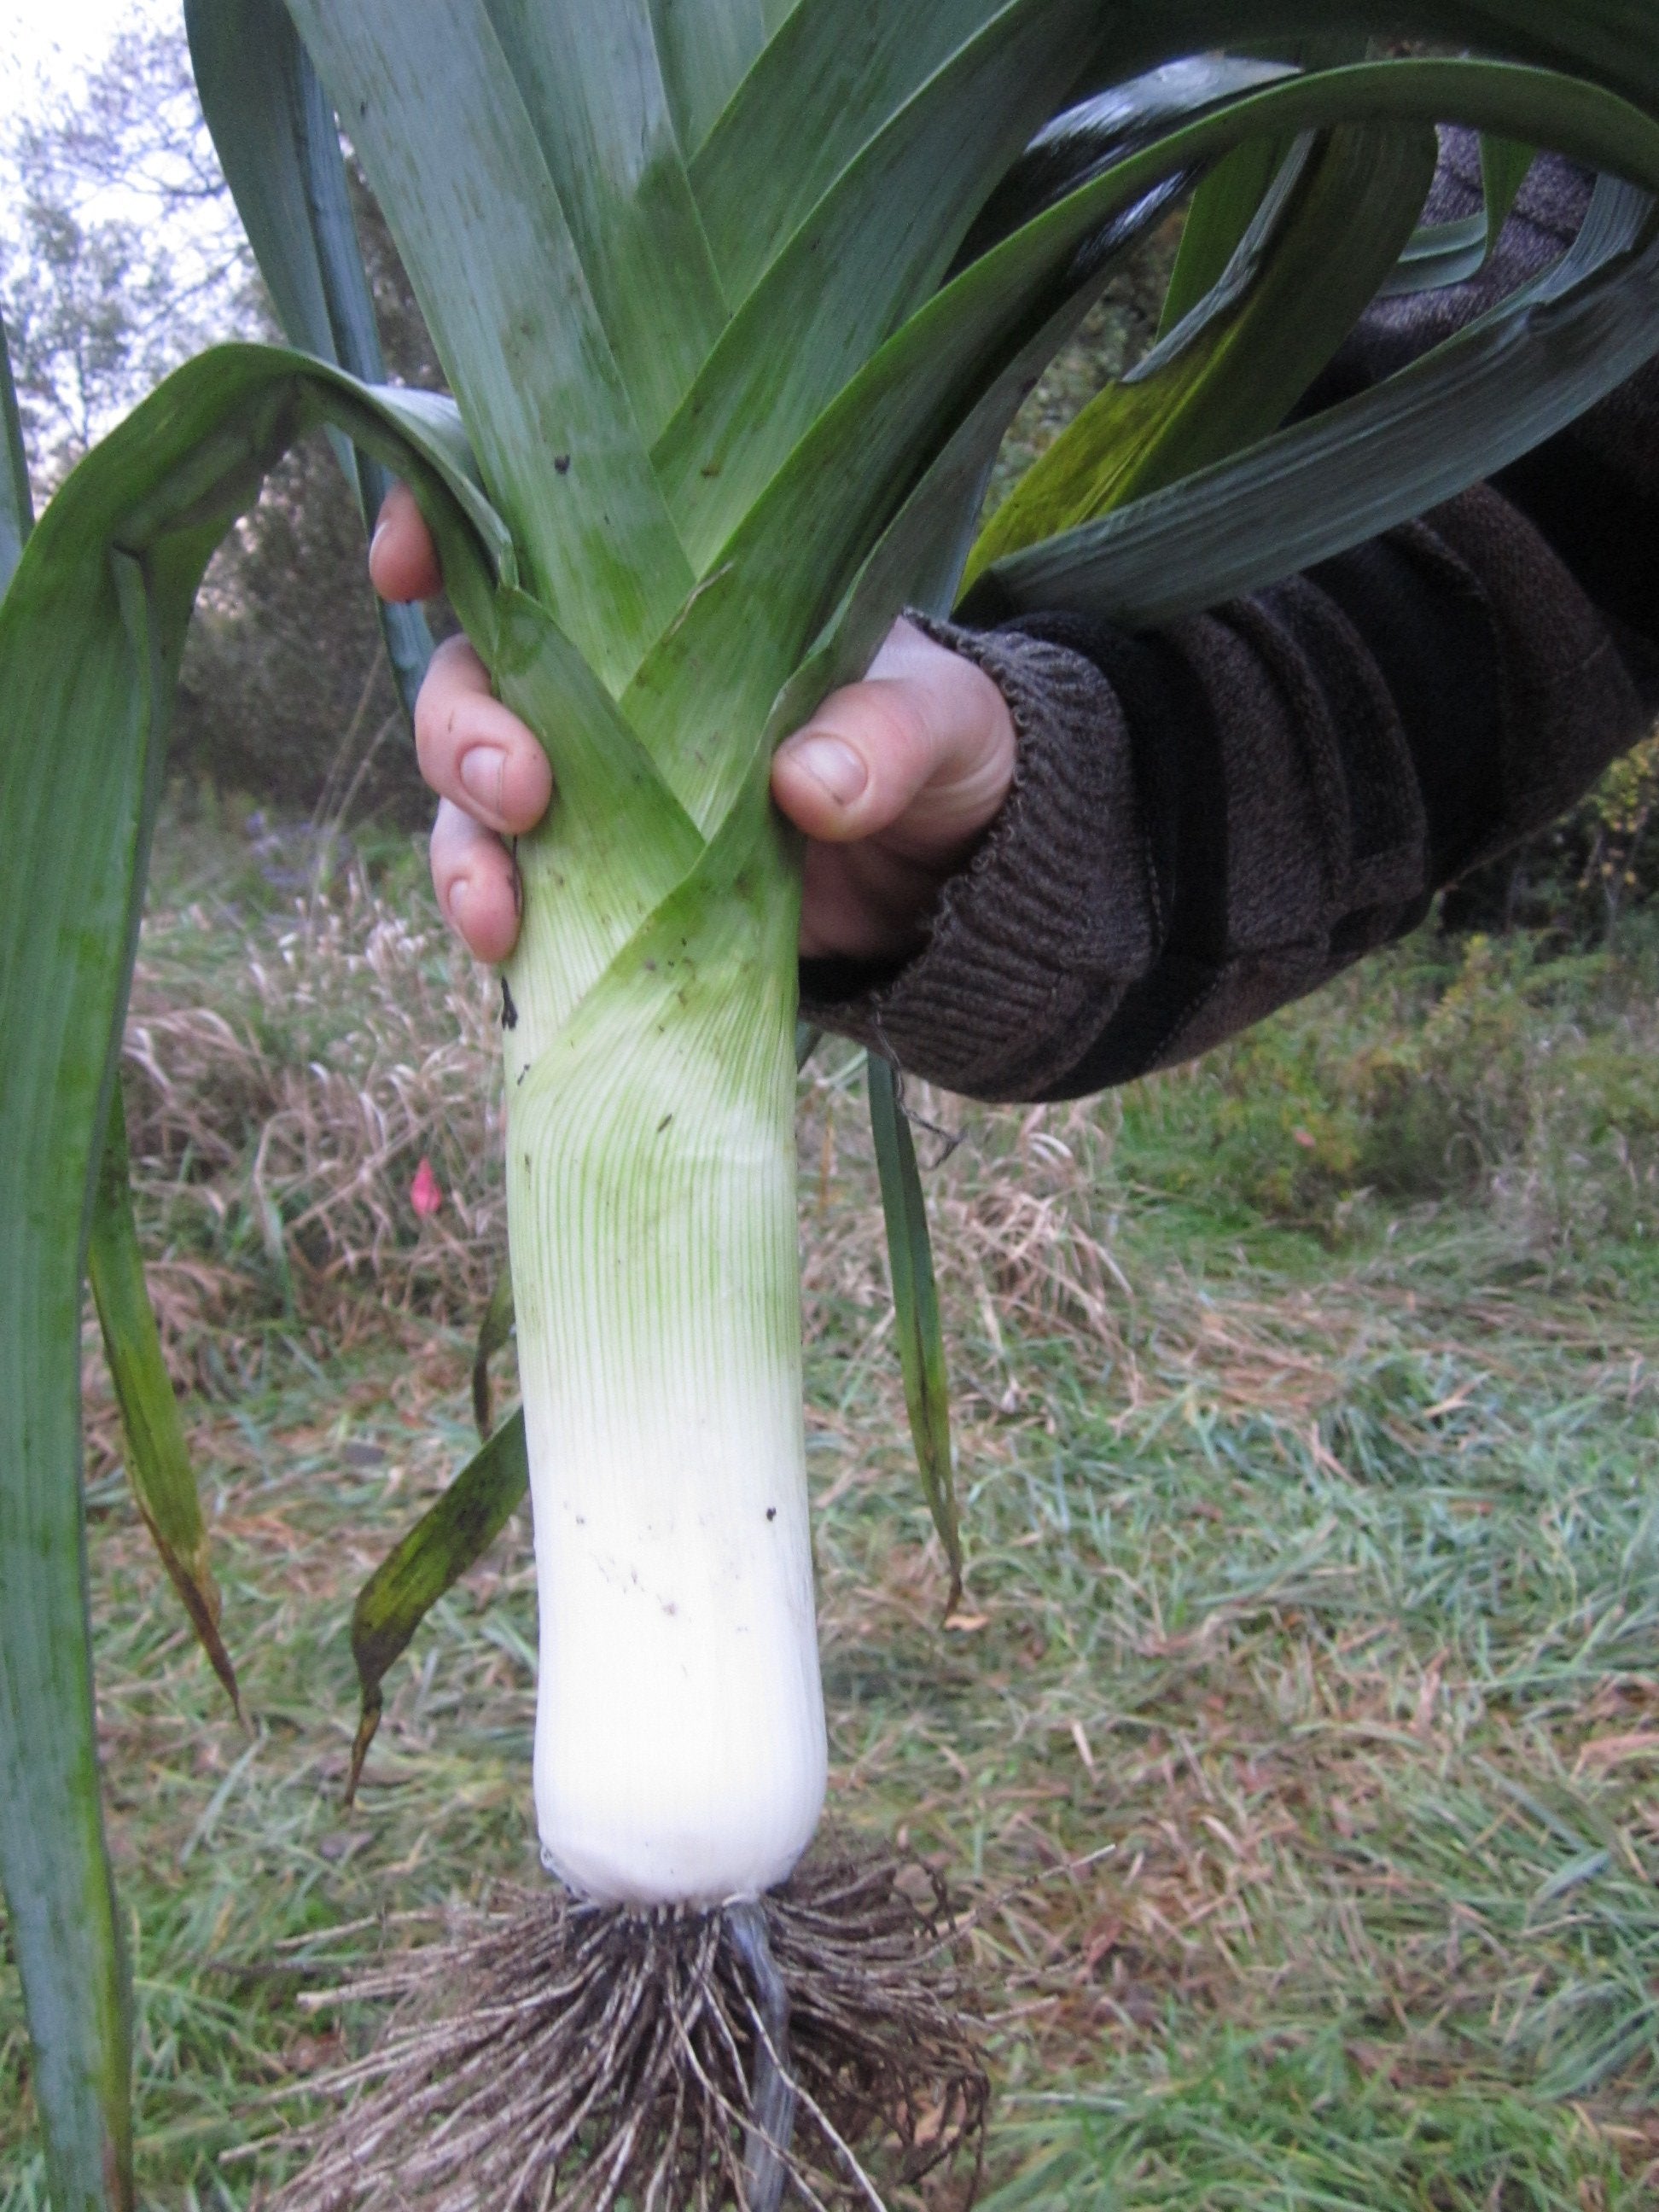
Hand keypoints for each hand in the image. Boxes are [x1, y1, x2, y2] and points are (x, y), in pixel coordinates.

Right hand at [370, 484, 1015, 964]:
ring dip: (463, 851)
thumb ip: (888, 734)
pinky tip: (511, 956)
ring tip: (497, 914)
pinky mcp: (607, 894)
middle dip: (463, 732)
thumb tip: (808, 786)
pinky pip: (522, 904)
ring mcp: (596, 797)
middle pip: (471, 684)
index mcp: (670, 602)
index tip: (404, 563)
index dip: (439, 531)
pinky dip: (501, 928)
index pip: (528, 541)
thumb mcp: (944, 719)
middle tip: (520, 788)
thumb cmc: (943, 748)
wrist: (955, 880)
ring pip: (471, 805)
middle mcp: (605, 690)